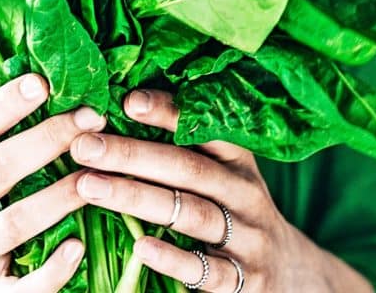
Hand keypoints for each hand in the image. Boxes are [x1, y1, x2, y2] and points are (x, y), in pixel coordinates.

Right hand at [0, 74, 106, 292]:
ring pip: (18, 222)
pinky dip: (51, 270)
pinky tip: (78, 246)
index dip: (3, 105)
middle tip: (91, 116)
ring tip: (101, 171)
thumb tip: (35, 77)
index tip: (41, 81)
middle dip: (48, 139)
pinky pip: (22, 287)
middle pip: (0, 169)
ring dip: (62, 195)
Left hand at [70, 89, 372, 292]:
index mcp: (238, 161)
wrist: (291, 274)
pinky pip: (206, 270)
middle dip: (132, 155)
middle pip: (187, 168)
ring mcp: (247, 236)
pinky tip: (140, 247)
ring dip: (137, 198)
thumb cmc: (234, 213)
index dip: (167, 112)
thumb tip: (121, 110)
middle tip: (84, 146)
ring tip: (88, 186)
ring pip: (191, 213)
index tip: (126, 100)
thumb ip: (184, 152)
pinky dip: (173, 259)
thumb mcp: (223, 177)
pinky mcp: (243, 278)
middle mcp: (245, 192)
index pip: (204, 128)